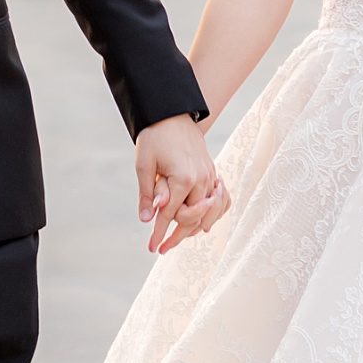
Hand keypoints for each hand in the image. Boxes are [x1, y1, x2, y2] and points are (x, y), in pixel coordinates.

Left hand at [135, 116, 229, 254]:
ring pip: (208, 213)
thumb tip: (147, 220)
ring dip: (194, 228)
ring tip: (178, 238)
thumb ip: (148, 194)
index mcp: (183, 179)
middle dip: (177, 236)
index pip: (171, 215)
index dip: (160, 233)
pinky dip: (213, 213)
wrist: (173, 114)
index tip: (152, 249)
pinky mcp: (213, 173)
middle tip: (162, 248)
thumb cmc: (155, 137)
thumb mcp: (144, 165)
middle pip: (192, 219)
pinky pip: (219, 201)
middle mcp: (202, 180)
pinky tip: (202, 223)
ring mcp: (211, 177)